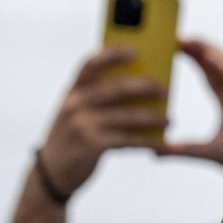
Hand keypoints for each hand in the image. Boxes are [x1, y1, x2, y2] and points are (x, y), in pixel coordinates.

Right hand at [38, 48, 169, 196]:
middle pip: (117, 88)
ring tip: (170, 120)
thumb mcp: (77, 112)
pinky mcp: (93, 145)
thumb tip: (140, 87)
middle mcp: (76, 104)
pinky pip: (129, 140)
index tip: (135, 50)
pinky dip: (148, 142)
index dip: (112, 54)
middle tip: (165, 90)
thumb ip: (98, 98)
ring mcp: (83, 125)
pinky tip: (162, 143)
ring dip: (153, 118)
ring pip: (127, 116)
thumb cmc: (72, 137)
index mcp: (73, 91)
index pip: (90, 64)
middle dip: (145, 87)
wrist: (52, 172)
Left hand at [155, 39, 222, 179]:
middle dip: (202, 50)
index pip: (209, 72)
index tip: (178, 43)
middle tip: (183, 39)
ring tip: (199, 48)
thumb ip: (184, 149)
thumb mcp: (211, 153)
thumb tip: (154, 150)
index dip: (196, 56)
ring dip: (219, 59)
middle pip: (220, 66)